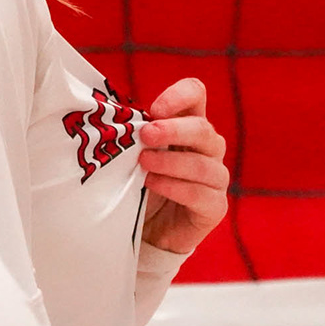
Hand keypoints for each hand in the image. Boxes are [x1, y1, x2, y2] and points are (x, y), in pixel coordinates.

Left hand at [138, 77, 229, 254]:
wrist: (147, 230)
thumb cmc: (140, 184)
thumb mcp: (134, 155)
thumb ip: (133, 135)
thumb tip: (108, 116)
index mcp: (189, 125)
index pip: (196, 95)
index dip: (179, 96)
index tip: (154, 109)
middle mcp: (209, 148)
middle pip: (202, 130)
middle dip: (172, 130)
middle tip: (146, 135)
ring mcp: (216, 178)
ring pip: (202, 164)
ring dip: (170, 162)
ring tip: (143, 164)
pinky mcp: (215, 206)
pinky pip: (200, 194)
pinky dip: (174, 187)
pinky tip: (153, 184)